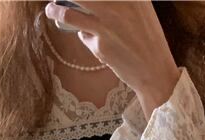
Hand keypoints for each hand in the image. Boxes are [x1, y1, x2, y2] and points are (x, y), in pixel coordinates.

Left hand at [43, 0, 180, 116]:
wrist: (154, 69)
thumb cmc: (147, 36)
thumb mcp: (140, 7)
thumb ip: (121, 0)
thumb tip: (93, 1)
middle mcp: (116, 5)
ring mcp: (106, 25)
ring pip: (69, 13)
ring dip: (55, 10)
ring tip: (51, 9)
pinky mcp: (100, 45)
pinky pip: (84, 35)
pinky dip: (85, 35)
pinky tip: (96, 40)